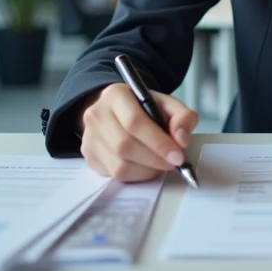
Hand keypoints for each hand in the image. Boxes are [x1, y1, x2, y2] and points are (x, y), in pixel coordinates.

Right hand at [78, 83, 198, 181]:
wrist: (117, 112)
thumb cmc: (145, 108)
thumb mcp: (167, 104)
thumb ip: (182, 116)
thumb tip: (181, 138)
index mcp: (116, 95)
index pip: (134, 122)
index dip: (158, 142)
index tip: (178, 156)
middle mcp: (96, 115)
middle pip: (124, 146)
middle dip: (154, 159)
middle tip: (173, 163)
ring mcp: (89, 138)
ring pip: (119, 165)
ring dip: (147, 170)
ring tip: (161, 164)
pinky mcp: (89, 158)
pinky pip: (114, 175)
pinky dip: (136, 176)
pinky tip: (146, 166)